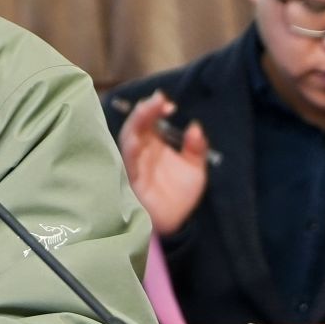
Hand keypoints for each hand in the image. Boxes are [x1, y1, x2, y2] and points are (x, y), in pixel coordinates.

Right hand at [116, 92, 210, 236]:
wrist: (174, 223)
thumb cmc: (180, 195)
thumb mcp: (195, 169)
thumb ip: (197, 148)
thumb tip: (195, 126)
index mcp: (155, 143)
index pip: (151, 118)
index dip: (157, 108)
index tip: (170, 105)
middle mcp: (142, 149)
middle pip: (138, 123)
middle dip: (146, 110)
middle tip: (159, 100)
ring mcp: (135, 162)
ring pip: (129, 136)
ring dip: (136, 122)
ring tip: (147, 109)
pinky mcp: (130, 176)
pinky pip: (127, 159)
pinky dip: (130, 147)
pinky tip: (136, 139)